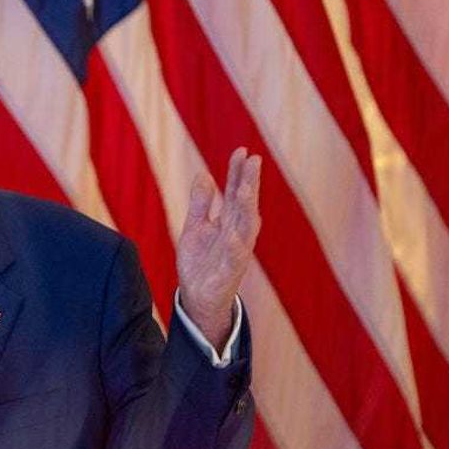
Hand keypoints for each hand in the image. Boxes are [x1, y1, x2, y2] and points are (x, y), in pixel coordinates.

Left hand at [176, 147, 261, 349]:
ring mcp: (237, 252)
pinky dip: (236, 246)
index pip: (236, 192)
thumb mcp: (195, 227)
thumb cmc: (200, 261)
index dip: (238, 173)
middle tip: (253, 160)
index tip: (242, 151)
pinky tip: (234, 234)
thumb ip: (201, 203)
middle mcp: (237, 233)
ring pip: (245, 227)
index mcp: (229, 222)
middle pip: (245, 204)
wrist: (197, 297)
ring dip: (247, 208)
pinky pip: (235, 258)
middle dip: (249, 183)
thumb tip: (203, 174)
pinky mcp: (231, 271)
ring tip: (247, 188)